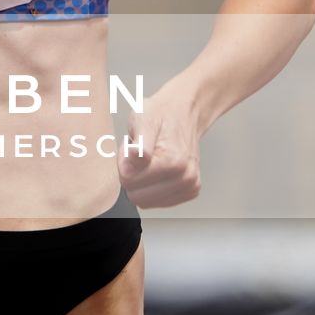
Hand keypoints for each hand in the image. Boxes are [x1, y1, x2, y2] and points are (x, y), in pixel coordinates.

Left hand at [117, 88, 202, 208]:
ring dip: (143, 182)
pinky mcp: (190, 190)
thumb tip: (133, 163)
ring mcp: (189, 186)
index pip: (128, 181)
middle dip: (132, 176)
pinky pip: (158, 203)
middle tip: (138, 155)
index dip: (124, 164)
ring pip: (147, 202)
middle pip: (137, 196)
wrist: (185, 111)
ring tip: (149, 160)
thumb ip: (138, 145)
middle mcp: (185, 177)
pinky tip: (158, 169)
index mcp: (172, 162)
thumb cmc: (162, 114)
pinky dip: (153, 187)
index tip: (131, 149)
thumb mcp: (142, 119)